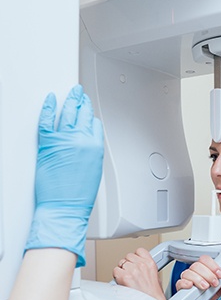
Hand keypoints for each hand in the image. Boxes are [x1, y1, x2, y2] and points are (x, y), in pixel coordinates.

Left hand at [25, 85, 103, 266]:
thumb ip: (91, 153)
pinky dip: (48, 107)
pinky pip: (46, 120)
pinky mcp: (47, 143)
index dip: (91, 117)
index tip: (88, 112)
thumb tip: (85, 144)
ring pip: (67, 112)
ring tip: (71, 93)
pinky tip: (50, 99)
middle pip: (82, 114)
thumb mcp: (94, 171)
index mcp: (95, 147)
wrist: (65, 207)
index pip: (95, 124)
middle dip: (82, 102)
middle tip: (80, 94)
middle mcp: (81, 140)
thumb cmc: (79, 195)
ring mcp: (64, 140)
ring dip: (70, 100)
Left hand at [113, 247, 165, 299]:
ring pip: (121, 263)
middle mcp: (142, 265)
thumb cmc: (153, 293)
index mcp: (150, 263)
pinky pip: (115, 271)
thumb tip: (137, 265)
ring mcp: (133, 270)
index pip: (139, 251)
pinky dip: (117, 276)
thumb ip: (146, 266)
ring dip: (122, 270)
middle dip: (128, 264)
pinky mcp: (124, 277)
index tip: (134, 261)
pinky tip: (122, 281)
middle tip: (130, 273)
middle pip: (128, 256)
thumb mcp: (155, 275)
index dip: (135, 257)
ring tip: (127, 279)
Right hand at [175, 255, 220, 299]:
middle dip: (208, 274)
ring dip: (198, 279)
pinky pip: (180, 282)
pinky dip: (185, 283)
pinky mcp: (181, 286)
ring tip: (206, 287)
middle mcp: (194, 271)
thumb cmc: (207, 293)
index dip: (213, 265)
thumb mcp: (218, 290)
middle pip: (197, 265)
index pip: (205, 259)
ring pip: (189, 272)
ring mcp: (186, 278)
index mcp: (203, 268)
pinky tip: (191, 285)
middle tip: (214, 283)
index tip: (220, 275)